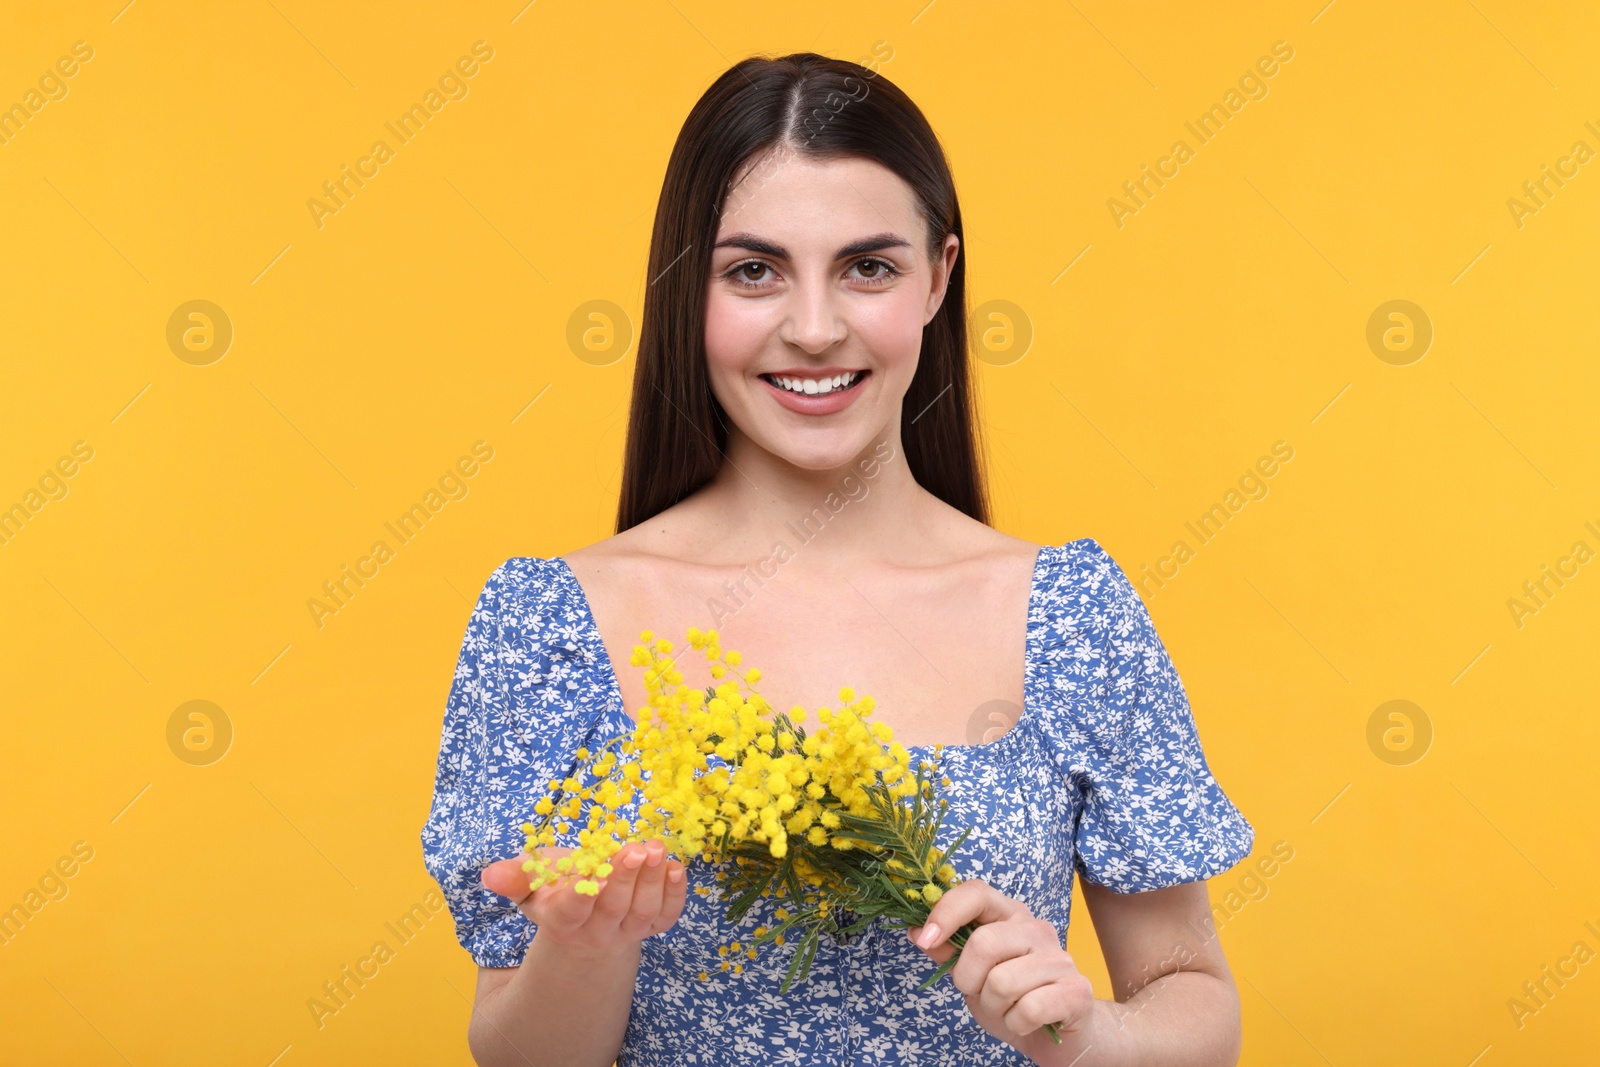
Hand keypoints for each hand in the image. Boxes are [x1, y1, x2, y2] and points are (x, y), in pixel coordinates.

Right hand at [481, 839, 687, 950]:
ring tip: (657, 850)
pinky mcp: (651, 926)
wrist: (585, 920)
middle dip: (626, 879)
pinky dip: (675, 896)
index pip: (572, 911)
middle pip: (613, 910)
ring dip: (653, 882)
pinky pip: (666, 917)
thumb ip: (514, 878)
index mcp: (563, 919)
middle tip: (637, 850)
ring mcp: (626, 931)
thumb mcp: (531, 883)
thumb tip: (490, 874)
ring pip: (642, 914)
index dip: (582, 895)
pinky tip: (677, 868)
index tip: (593, 873)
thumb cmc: (555, 889)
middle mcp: (596, 930)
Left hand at [909, 879, 1096, 1062]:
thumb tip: (916, 931)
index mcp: (1010, 915)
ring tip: (1007, 1008)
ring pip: (1002, 983)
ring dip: (994, 1007)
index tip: (925, 939)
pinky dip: (1016, 1024)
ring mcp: (1060, 958)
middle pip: (983, 943)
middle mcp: (1037, 929)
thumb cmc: (1010, 999)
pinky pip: (1028, 1009)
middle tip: (979, 992)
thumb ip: (948, 951)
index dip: (945, 912)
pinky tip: (1026, 1021)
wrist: (1056, 1035)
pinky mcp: (1076, 990)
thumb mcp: (972, 974)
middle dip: (968, 979)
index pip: (976, 892)